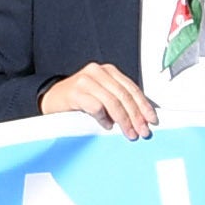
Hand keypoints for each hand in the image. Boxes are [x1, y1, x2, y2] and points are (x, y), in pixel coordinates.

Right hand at [42, 65, 157, 140]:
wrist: (52, 99)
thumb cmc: (79, 100)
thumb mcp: (102, 95)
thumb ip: (119, 101)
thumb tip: (142, 118)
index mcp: (109, 71)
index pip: (132, 88)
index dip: (144, 105)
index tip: (152, 120)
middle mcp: (98, 71)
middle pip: (124, 95)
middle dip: (136, 116)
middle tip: (143, 131)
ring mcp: (86, 80)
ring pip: (113, 102)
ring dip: (123, 120)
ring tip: (129, 133)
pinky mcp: (75, 92)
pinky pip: (96, 107)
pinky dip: (104, 119)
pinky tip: (107, 126)